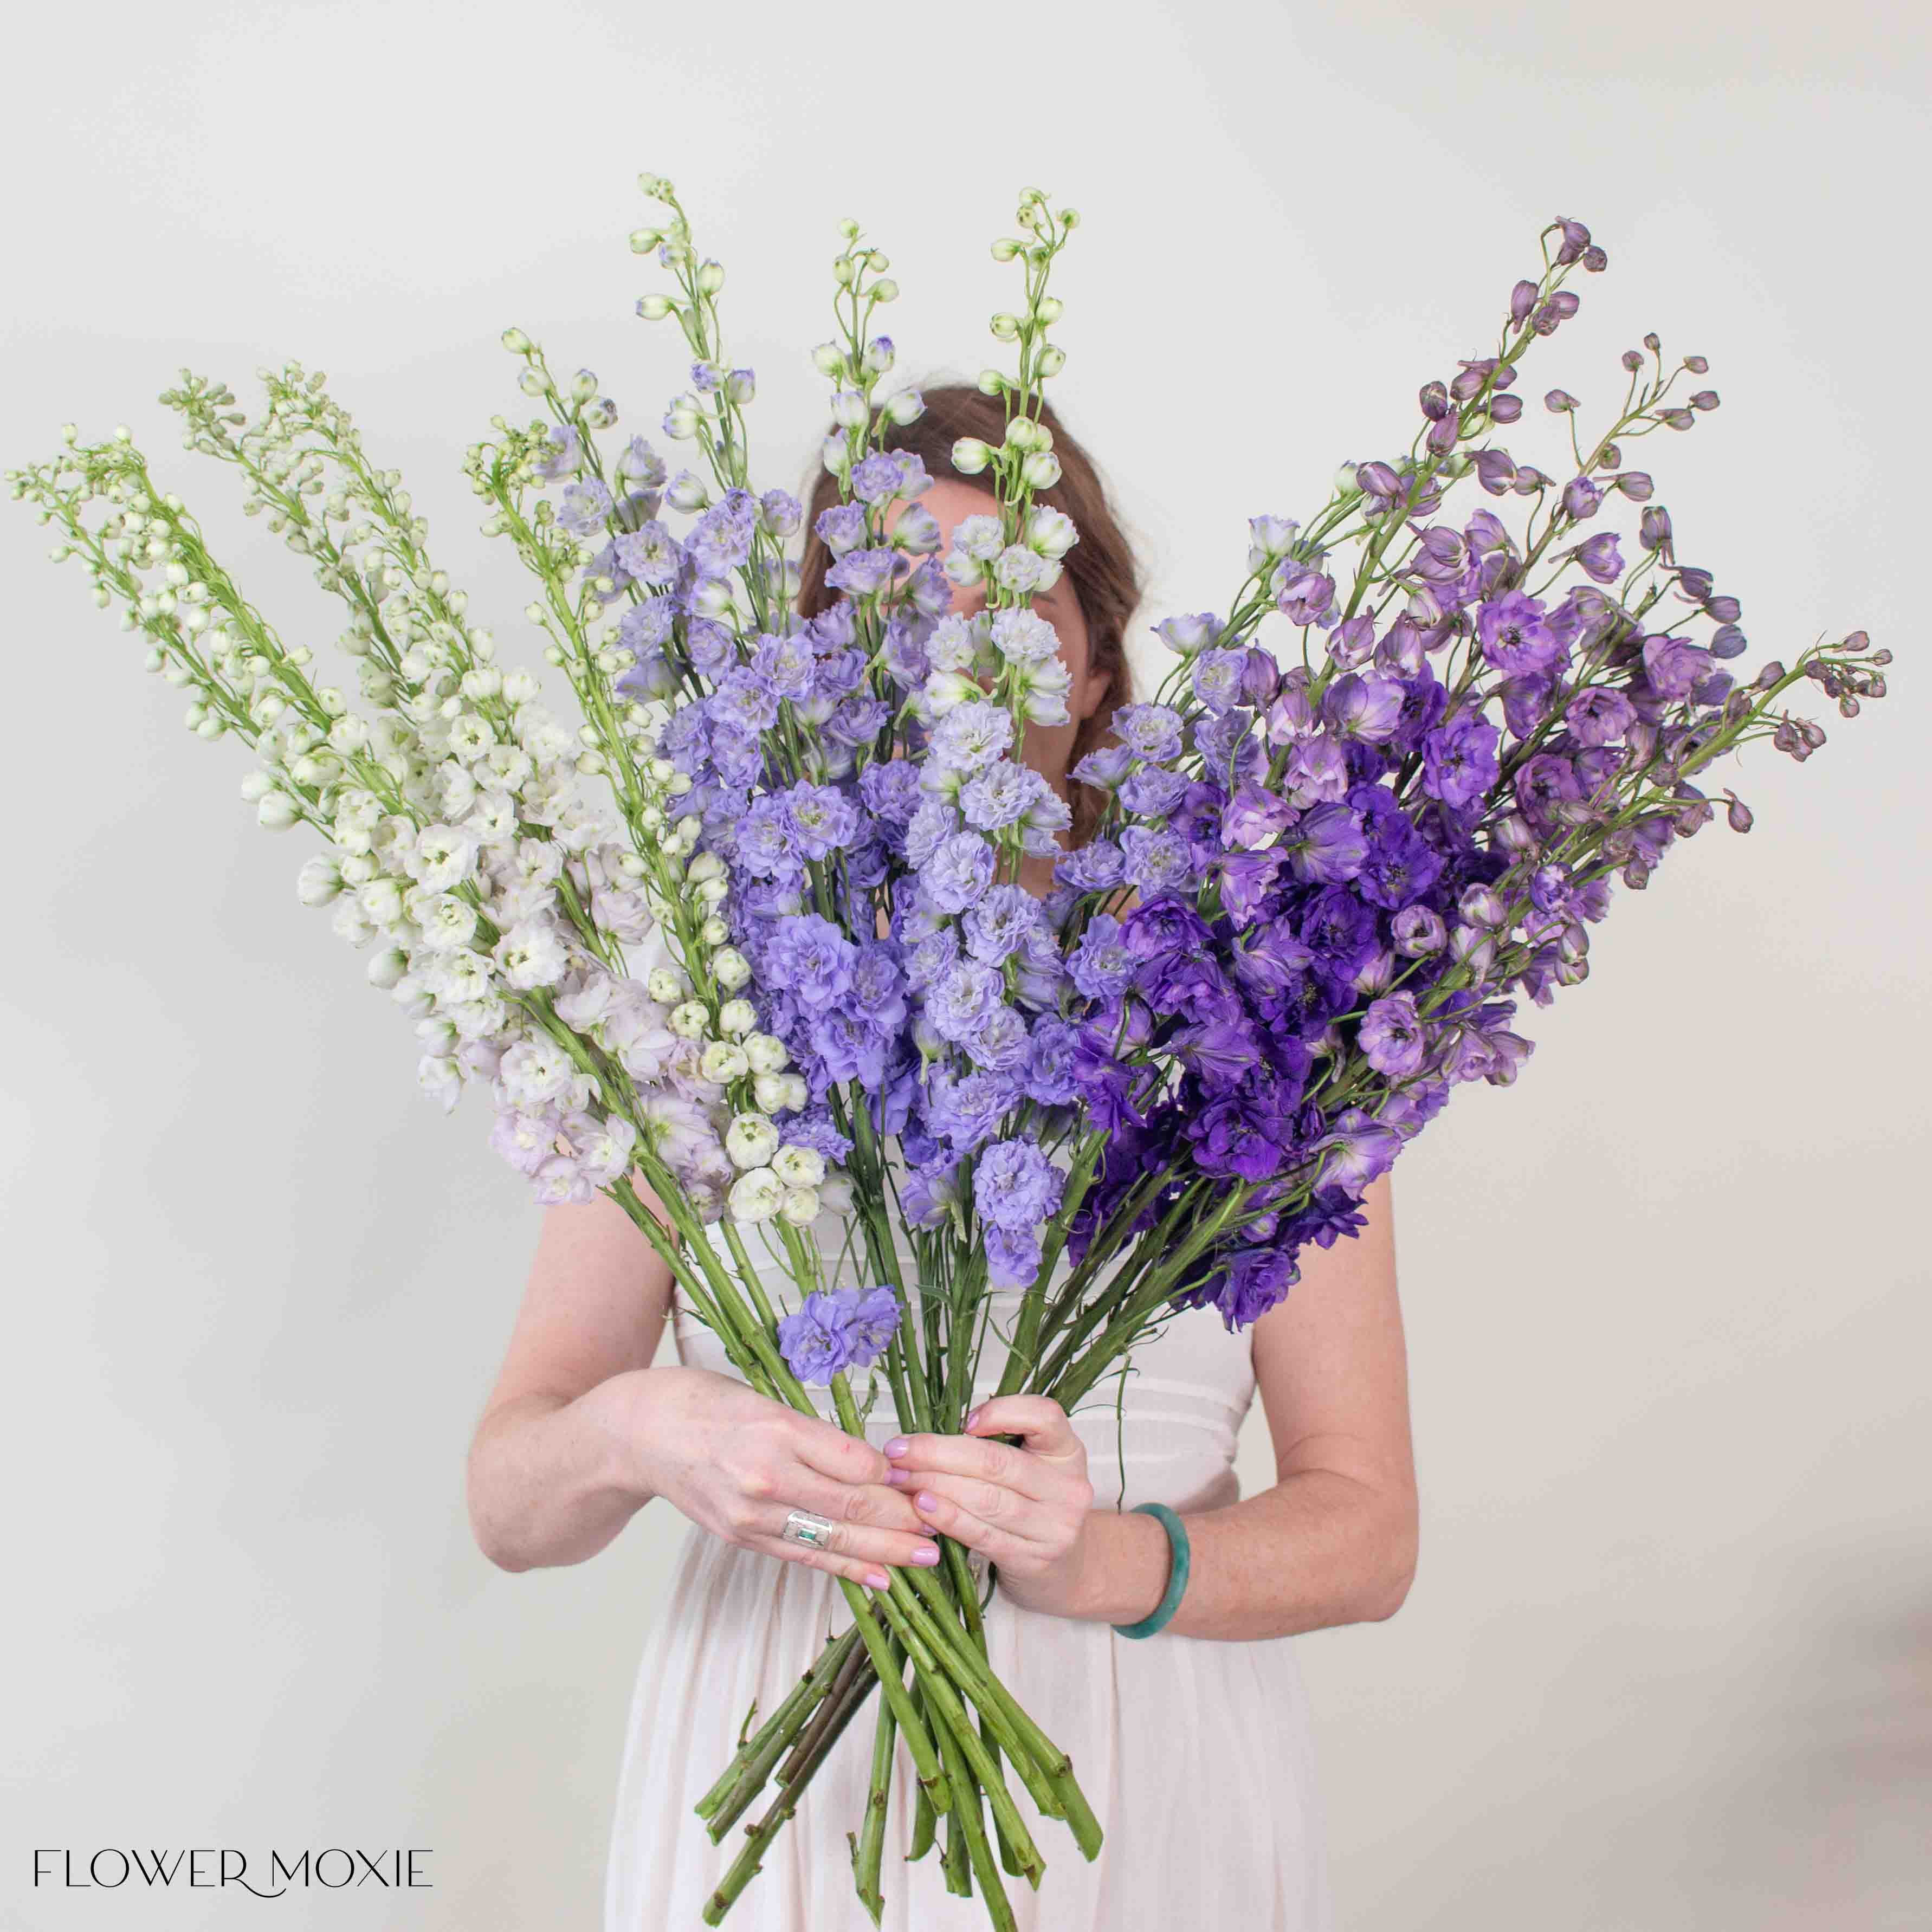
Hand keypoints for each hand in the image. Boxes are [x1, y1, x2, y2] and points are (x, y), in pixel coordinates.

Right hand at [628, 1367, 942, 1591]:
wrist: (640, 1433)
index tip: (931, 1480)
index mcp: (776, 1428)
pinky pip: (802, 1557)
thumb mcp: (766, 1399)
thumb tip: (874, 1464)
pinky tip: (878, 1577)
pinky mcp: (741, 1537)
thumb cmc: (705, 1403)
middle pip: (850, 1506)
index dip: (898, 1477)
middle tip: (944, 1525)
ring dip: (883, 1551)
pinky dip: (843, 1568)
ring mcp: (751, 1513)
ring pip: (831, 1539)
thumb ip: (817, 1435)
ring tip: (925, 1557)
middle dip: (903, 1519)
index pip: (855, 1462)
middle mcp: (765, 1475)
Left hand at [882, 1396, 1096, 1617]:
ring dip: (934, 1485)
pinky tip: (921, 1506)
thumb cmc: (1034, 1506)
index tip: (963, 1421)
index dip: (1001, 1413)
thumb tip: (930, 1435)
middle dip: (939, 1453)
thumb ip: (998, 1445)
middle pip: (997, 1461)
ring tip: (901, 1478)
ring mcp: (1054, 1526)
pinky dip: (948, 1518)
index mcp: (1067, 1452)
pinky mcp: (1032, 1559)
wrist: (1063, 1569)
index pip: (1044, 1416)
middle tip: (899, 1451)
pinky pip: (982, 1534)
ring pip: (985, 1498)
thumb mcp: (1032, 1467)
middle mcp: (1067, 1487)